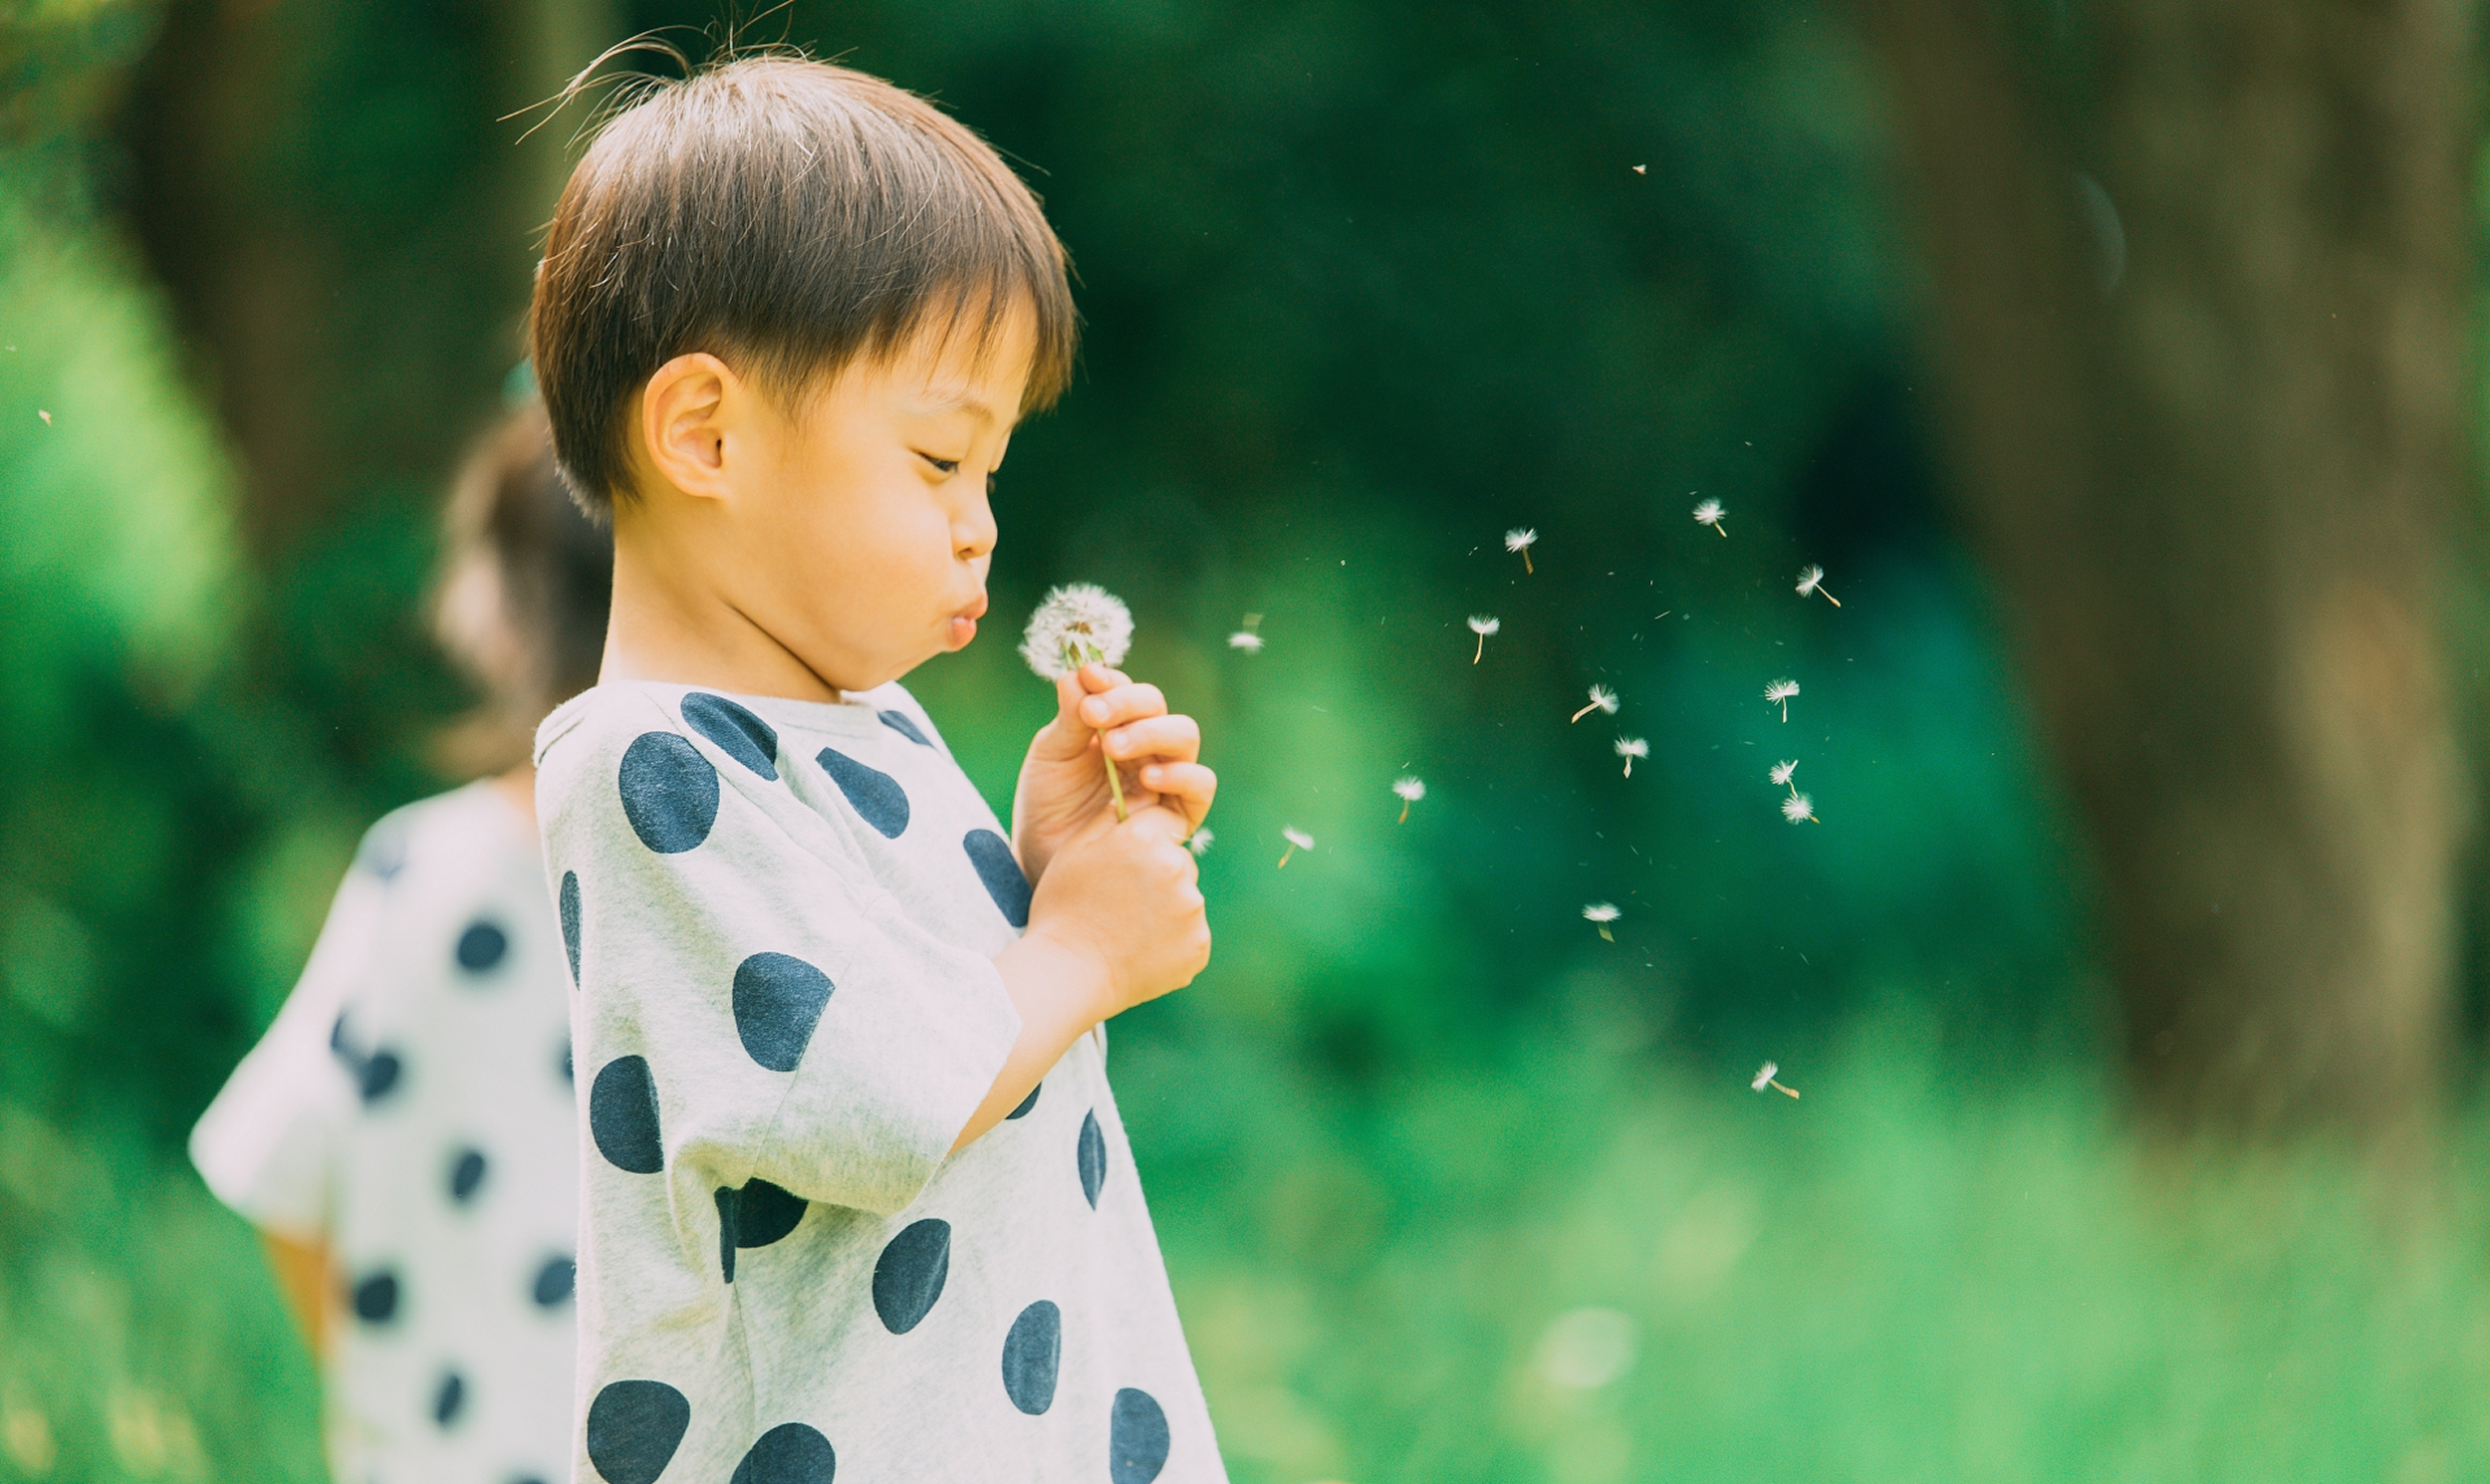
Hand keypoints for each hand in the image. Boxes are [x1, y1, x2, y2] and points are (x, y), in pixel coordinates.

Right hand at [960, 802, 1211, 1151]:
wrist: (1067, 975)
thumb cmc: (1063, 909)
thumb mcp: (1075, 849)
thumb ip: (1111, 816)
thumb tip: (1137, 794)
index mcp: (1145, 838)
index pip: (1165, 821)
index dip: (1145, 840)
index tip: (1126, 861)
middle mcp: (1175, 868)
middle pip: (1179, 859)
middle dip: (1158, 873)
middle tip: (1121, 900)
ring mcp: (1191, 910)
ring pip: (1185, 897)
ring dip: (1166, 907)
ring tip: (1127, 927)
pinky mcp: (1198, 945)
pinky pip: (1190, 933)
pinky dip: (1172, 940)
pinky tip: (1139, 948)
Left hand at [1011, 664, 1215, 885]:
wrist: (1045, 868)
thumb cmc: (1047, 812)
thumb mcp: (1051, 758)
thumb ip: (1069, 719)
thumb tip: (1078, 673)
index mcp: (1114, 727)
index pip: (1125, 690)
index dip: (1111, 680)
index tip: (1088, 677)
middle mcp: (1145, 747)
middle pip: (1157, 706)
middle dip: (1127, 704)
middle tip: (1093, 716)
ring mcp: (1165, 779)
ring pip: (1184, 735)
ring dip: (1152, 731)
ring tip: (1113, 747)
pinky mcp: (1179, 815)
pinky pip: (1200, 784)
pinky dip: (1180, 774)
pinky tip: (1146, 778)